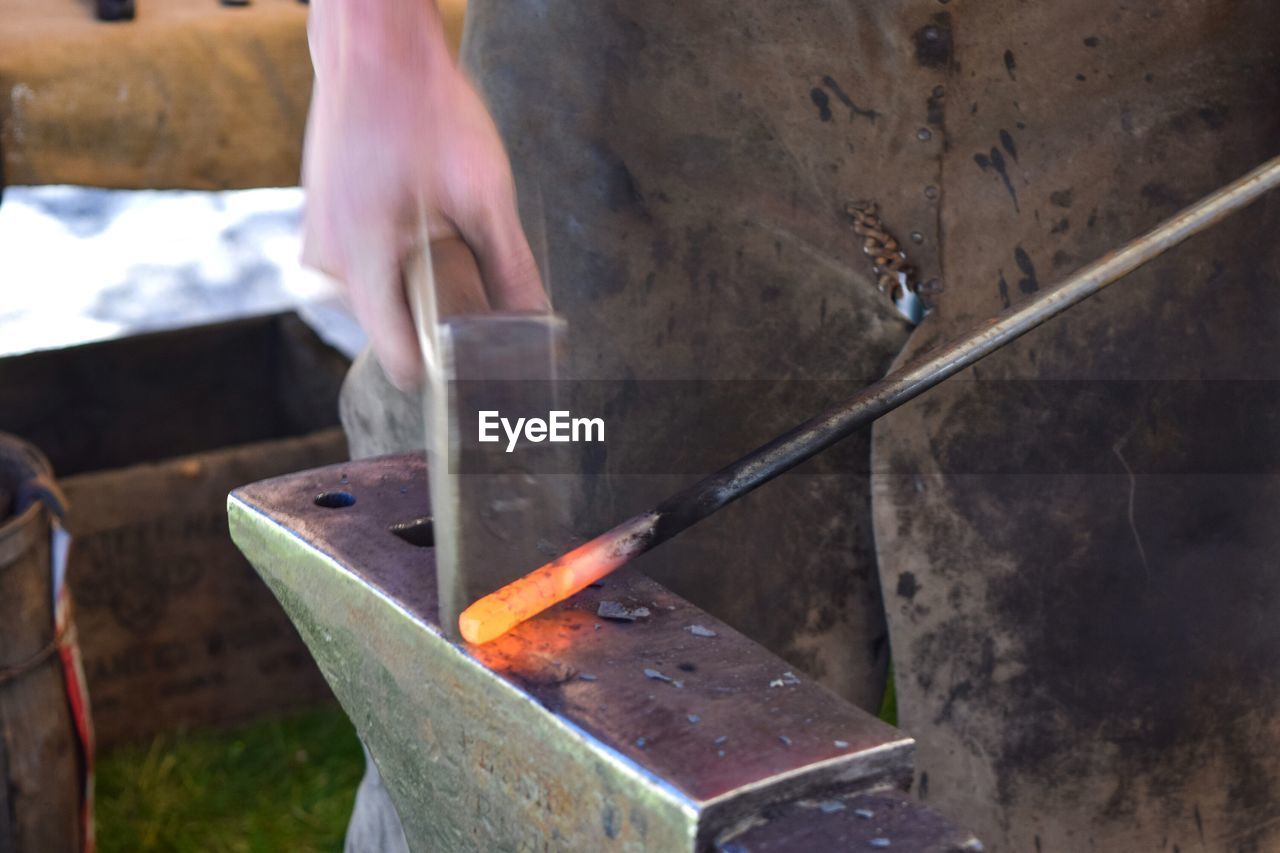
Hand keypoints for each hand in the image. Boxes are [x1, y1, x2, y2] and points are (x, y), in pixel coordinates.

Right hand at [301, 1, 545, 389]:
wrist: (377, 51)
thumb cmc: (426, 112)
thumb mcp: (484, 193)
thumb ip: (509, 268)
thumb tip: (537, 324)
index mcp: (361, 259)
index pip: (398, 357)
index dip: (443, 366)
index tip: (474, 365)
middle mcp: (327, 259)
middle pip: (392, 327)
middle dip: (432, 311)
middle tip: (466, 263)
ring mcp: (316, 241)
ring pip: (378, 295)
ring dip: (413, 279)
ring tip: (437, 224)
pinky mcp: (319, 225)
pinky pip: (364, 267)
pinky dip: (395, 256)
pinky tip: (417, 215)